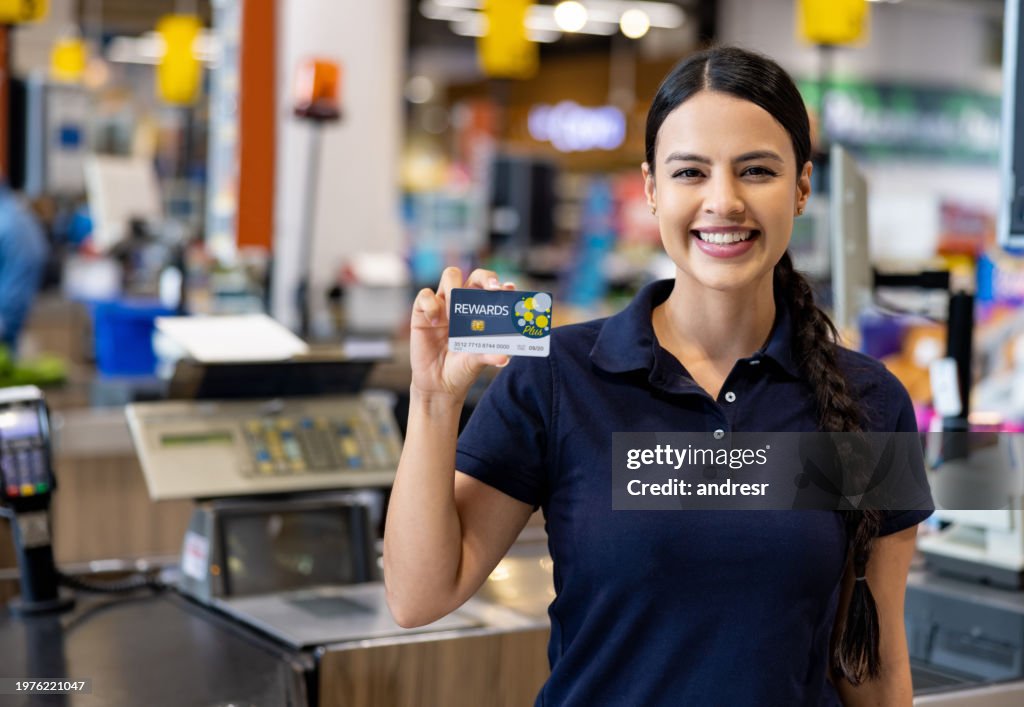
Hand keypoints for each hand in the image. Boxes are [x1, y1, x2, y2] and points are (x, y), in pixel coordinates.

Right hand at [410, 267, 514, 401]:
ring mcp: (444, 305)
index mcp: (481, 312)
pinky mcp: (423, 312)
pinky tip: (435, 323)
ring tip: (454, 315)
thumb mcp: (477, 361)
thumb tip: (504, 358)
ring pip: (450, 276)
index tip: (508, 289)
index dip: (501, 285)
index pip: (492, 290)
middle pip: (475, 276)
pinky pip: (425, 296)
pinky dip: (431, 306)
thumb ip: (489, 355)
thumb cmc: (462, 369)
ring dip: (455, 290)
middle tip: (492, 289)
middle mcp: (464, 304)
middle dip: (485, 277)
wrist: (439, 385)